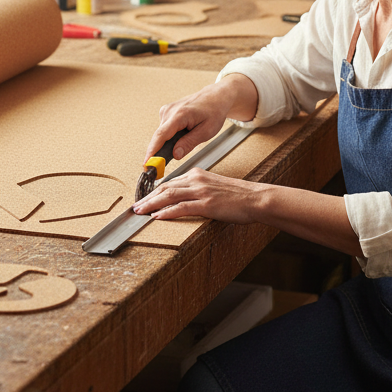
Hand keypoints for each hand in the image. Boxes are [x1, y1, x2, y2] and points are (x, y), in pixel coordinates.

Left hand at [132, 168, 265, 223]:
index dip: (154, 192)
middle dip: (148, 198)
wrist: (256, 198)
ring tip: (140, 212)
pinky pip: (182, 207)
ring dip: (151, 205)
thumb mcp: (214, 187)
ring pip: (169, 196)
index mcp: (197, 174)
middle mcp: (197, 180)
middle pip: (165, 188)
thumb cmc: (238, 196)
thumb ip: (198, 190)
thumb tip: (184, 200)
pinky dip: (167, 212)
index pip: (170, 183)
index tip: (144, 199)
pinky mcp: (207, 204)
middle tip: (135, 207)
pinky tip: (157, 216)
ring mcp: (201, 191)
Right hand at [144, 75, 258, 162]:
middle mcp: (170, 111)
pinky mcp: (166, 113)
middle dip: (157, 154)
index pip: (161, 135)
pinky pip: (164, 130)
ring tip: (181, 147)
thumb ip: (189, 143)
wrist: (215, 97)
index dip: (152, 151)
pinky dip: (168, 138)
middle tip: (158, 170)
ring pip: (161, 134)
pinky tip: (180, 138)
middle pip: (158, 137)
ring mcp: (166, 111)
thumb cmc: (214, 111)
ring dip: (166, 145)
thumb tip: (175, 155)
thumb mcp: (207, 131)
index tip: (148, 164)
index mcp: (180, 114)